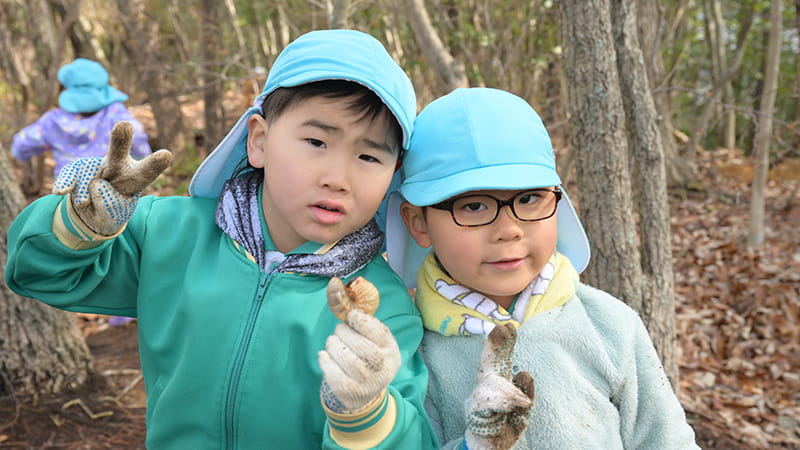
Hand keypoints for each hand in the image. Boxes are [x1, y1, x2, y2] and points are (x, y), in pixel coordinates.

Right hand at [53, 121, 172, 234]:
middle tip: (124, 125)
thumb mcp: (114, 214)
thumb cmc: (112, 208)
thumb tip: (97, 185)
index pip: (147, 171)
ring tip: (87, 204)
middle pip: (118, 153)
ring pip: (89, 169)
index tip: (167, 154)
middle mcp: (118, 166)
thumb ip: (109, 205)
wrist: (90, 210)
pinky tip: (61, 191)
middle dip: (120, 140)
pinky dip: (66, 184)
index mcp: (136, 177)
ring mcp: (96, 166)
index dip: (155, 164)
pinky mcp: (77, 168)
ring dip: (85, 193)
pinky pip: (70, 175)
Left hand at [318, 307, 400, 413]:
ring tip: (333, 342)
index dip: (361, 321)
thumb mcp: (378, 343)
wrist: (365, 393)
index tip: (351, 316)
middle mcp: (381, 368)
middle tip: (339, 330)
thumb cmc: (370, 359)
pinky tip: (325, 355)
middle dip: (344, 332)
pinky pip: (332, 371)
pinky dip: (325, 359)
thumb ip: (368, 325)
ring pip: (344, 356)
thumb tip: (348, 304)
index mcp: (390, 351)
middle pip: (360, 345)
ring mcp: (366, 381)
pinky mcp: (349, 390)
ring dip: (333, 344)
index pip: (378, 332)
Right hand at [464, 324, 534, 449]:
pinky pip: (489, 402)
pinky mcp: (475, 412)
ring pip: (491, 383)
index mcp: (498, 384)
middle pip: (489, 362)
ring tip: (522, 403)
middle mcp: (485, 387)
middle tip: (504, 328)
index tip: (509, 326)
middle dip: (496, 345)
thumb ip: (526, 391)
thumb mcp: (524, 410)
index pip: (500, 359)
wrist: (490, 449)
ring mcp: (477, 398)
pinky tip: (516, 406)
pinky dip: (505, 404)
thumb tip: (525, 373)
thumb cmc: (505, 427)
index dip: (503, 343)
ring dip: (509, 392)